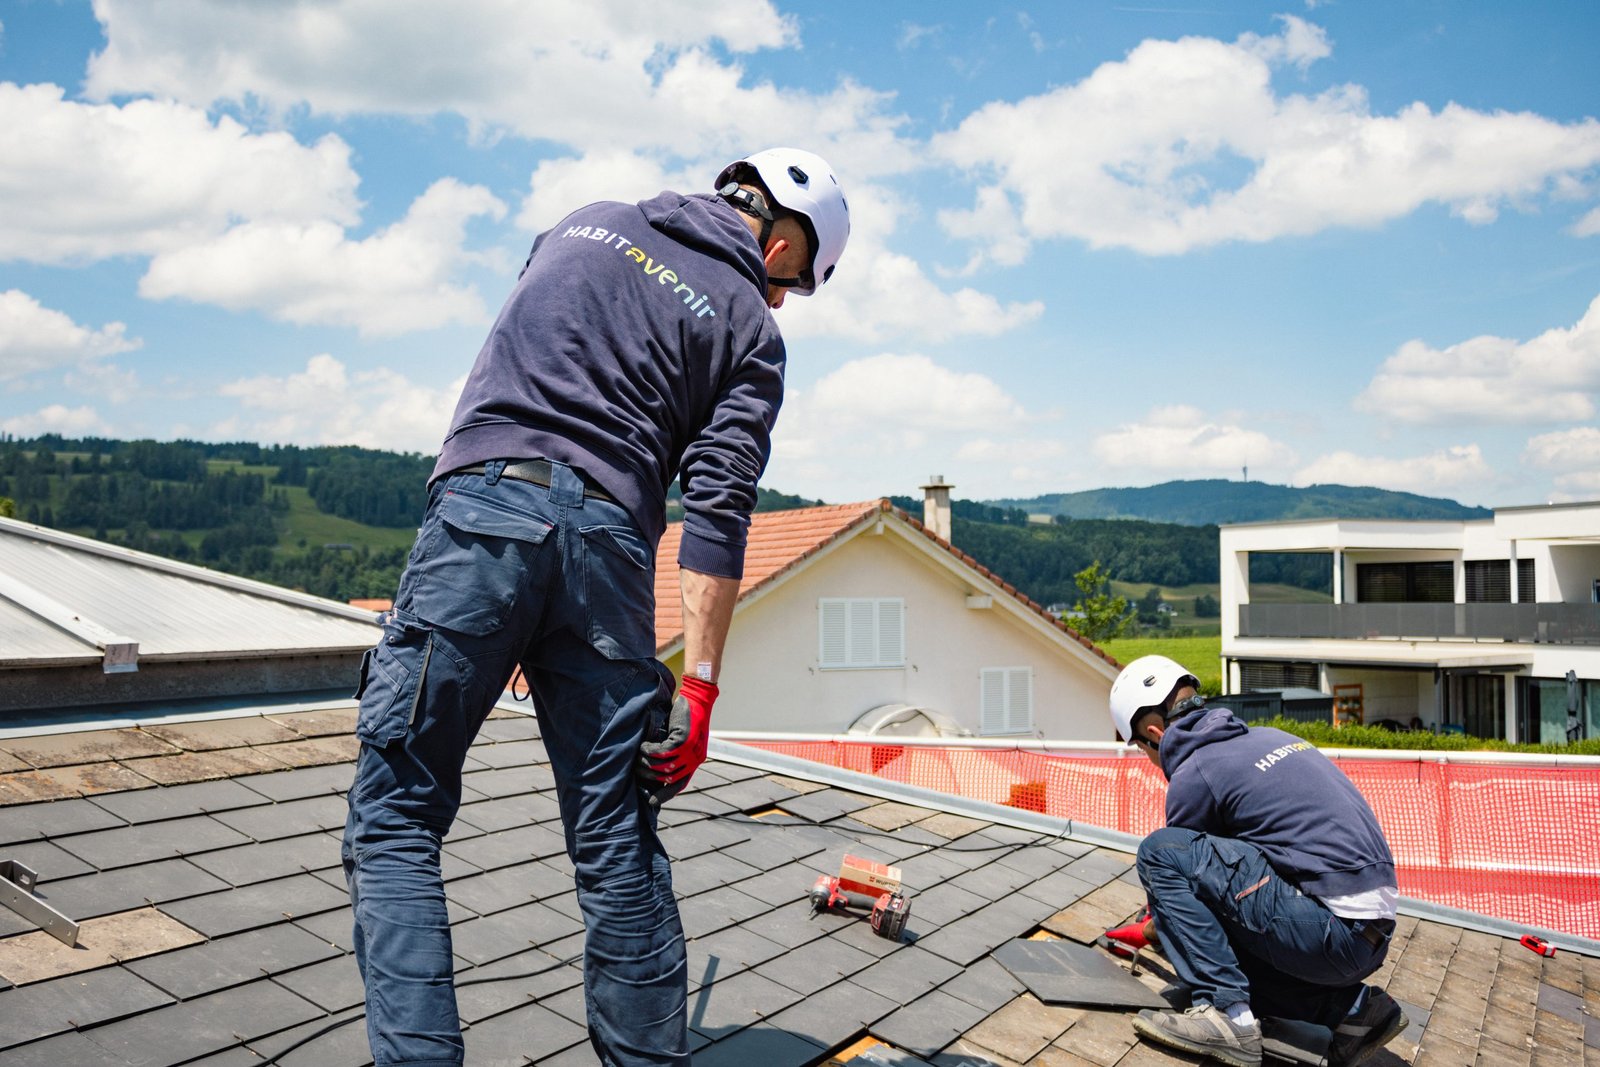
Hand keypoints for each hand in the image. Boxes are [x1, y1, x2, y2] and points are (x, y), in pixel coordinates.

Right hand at [637, 676, 717, 804]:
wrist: (695, 699)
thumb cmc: (684, 718)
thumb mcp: (679, 739)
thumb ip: (672, 754)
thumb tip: (653, 767)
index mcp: (694, 762)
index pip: (679, 785)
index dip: (665, 795)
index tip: (651, 802)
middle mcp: (694, 760)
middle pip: (667, 777)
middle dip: (648, 775)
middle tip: (635, 767)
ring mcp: (690, 751)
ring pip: (663, 766)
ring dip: (646, 762)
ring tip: (638, 753)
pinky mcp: (684, 741)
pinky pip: (661, 753)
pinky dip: (649, 750)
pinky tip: (643, 745)